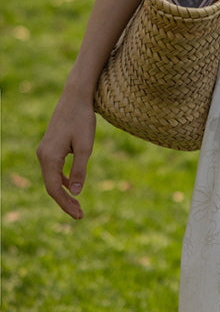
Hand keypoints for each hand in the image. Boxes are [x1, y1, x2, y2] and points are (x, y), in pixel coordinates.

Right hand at [37, 93, 95, 219]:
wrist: (76, 97)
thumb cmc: (82, 119)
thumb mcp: (85, 146)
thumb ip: (79, 169)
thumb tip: (75, 192)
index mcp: (49, 157)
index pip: (53, 189)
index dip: (65, 204)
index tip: (79, 215)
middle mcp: (43, 155)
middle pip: (51, 186)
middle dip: (65, 201)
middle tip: (80, 214)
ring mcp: (45, 150)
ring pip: (51, 178)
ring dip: (63, 191)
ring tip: (77, 204)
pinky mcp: (50, 146)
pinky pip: (54, 169)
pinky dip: (62, 179)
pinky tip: (72, 184)